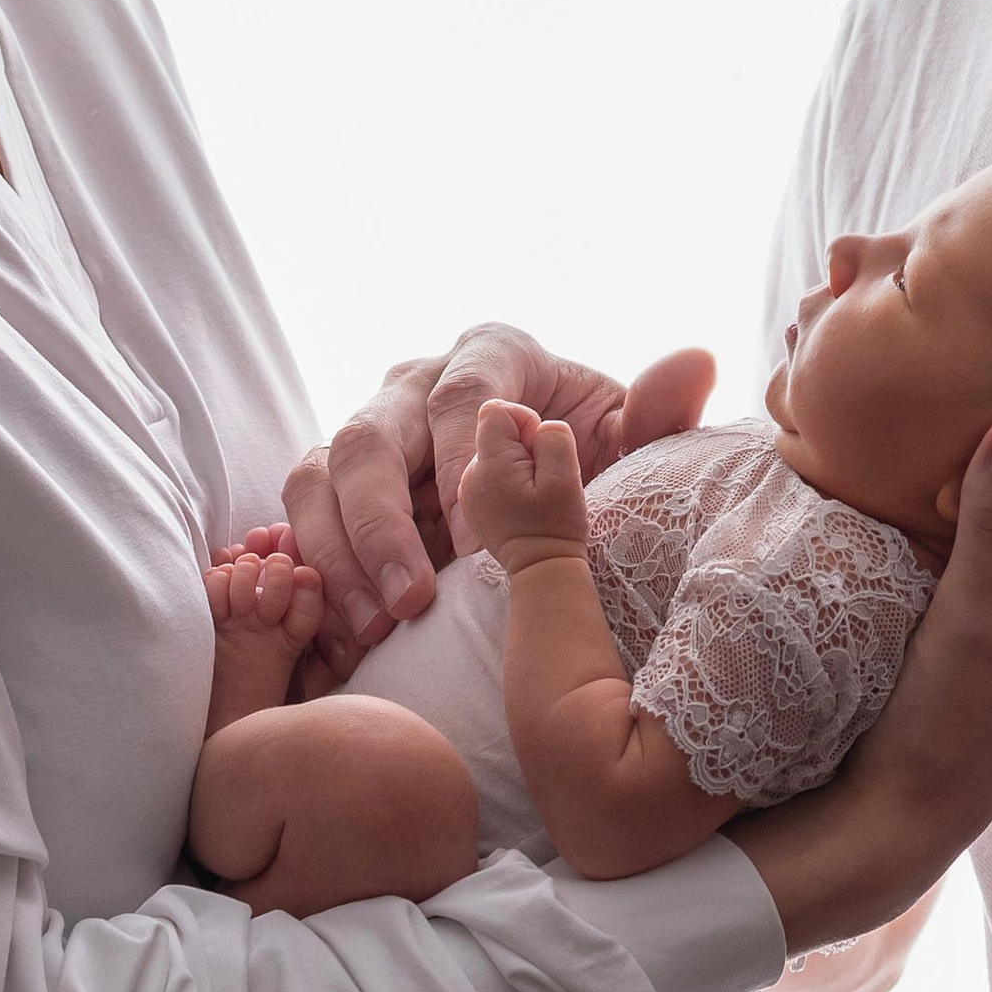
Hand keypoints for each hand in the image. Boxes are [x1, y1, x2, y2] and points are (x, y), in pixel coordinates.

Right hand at [283, 326, 714, 671]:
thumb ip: (660, 413)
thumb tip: (695, 361)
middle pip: (369, 434)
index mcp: (492, 353)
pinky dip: (313, 577)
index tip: (480, 550)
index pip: (459, 398)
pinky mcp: (336, 487)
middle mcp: (416, 380)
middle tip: (411, 600)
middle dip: (382, 523)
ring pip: (320, 474)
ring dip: (339, 554)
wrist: (556, 499)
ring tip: (373, 627)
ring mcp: (369, 430)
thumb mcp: (631, 443)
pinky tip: (339, 638)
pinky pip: (296, 522)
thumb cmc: (592, 463)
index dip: (462, 470)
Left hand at [460, 400, 590, 572]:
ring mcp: (469, 489)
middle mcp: (470, 474)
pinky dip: (507, 475)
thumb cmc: (556, 524)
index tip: (540, 450)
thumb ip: (552, 437)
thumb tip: (538, 427)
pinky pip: (490, 469)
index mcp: (490, 465)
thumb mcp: (565, 476)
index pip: (496, 411)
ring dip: (515, 460)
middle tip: (540, 475)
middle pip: (494, 431)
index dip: (524, 420)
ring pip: (494, 450)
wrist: (542, 568)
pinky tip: (522, 497)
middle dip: (520, 442)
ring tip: (532, 489)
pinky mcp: (472, 500)